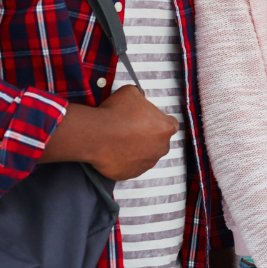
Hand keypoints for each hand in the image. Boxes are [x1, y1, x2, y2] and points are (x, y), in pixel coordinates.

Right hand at [42, 84, 177, 180]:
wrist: (95, 134)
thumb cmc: (115, 112)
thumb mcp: (131, 92)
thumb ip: (140, 97)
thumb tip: (139, 99)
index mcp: (166, 128)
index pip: (171, 125)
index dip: (159, 122)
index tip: (148, 120)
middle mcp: (161, 148)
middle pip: (159, 142)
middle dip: (148, 137)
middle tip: (130, 131)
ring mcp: (146, 163)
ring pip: (145, 156)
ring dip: (137, 150)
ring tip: (119, 141)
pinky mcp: (130, 174)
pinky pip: (130, 167)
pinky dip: (124, 162)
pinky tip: (113, 152)